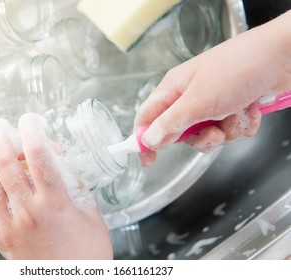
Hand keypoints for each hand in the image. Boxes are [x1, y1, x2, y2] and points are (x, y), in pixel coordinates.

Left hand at [0, 114, 112, 258]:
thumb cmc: (86, 253)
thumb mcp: (92, 214)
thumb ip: (79, 187)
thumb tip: (66, 167)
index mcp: (56, 202)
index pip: (39, 155)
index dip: (32, 130)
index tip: (31, 119)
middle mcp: (29, 209)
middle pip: (6, 163)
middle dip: (2, 137)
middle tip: (2, 125)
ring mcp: (10, 223)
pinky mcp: (0, 236)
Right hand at [135, 11, 290, 165]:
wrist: (282, 57)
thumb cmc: (236, 69)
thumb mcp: (198, 101)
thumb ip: (171, 123)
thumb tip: (148, 140)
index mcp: (174, 90)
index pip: (148, 118)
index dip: (145, 140)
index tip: (149, 161)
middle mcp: (190, 97)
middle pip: (181, 133)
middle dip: (201, 138)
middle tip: (214, 132)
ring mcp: (212, 103)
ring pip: (208, 135)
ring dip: (226, 131)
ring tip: (238, 113)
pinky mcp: (232, 108)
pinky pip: (229, 130)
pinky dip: (242, 125)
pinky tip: (250, 109)